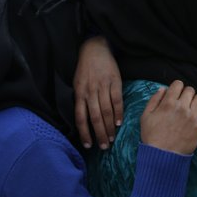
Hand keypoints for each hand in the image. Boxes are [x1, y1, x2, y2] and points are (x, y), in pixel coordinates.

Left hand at [74, 35, 122, 149]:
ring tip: (112, 138)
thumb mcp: (77, 84)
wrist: (95, 49)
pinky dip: (118, 113)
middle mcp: (90, 92)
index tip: (88, 145)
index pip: (80, 118)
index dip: (84, 133)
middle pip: (95, 118)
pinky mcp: (115, 82)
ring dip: (109, 128)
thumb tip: (83, 120)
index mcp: (79, 94)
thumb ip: (81, 100)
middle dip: (99, 134)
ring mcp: (103, 87)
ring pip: (106, 112)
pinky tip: (119, 123)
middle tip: (104, 147)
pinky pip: (117, 101)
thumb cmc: (85, 70)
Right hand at [140, 80, 196, 154]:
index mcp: (167, 103)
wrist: (162, 156)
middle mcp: (182, 107)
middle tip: (182, 103)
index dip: (176, 88)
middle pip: (190, 90)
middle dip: (186, 94)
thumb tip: (163, 88)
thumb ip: (154, 100)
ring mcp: (193, 116)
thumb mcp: (145, 117)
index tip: (175, 94)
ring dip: (195, 101)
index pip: (178, 84)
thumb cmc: (152, 137)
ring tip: (191, 109)